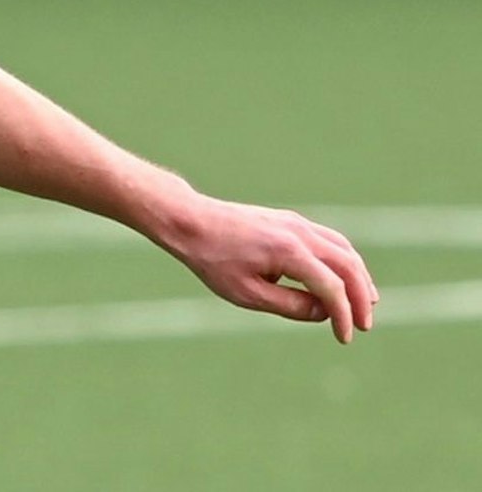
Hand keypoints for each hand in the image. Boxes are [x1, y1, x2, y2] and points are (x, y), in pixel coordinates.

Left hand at [163, 195, 377, 343]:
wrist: (191, 222)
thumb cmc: (213, 261)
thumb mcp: (247, 294)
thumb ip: (290, 305)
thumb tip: (325, 313)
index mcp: (289, 252)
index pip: (331, 287)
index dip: (343, 315)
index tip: (344, 338)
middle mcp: (299, 233)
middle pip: (348, 265)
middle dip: (360, 297)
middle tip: (365, 325)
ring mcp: (297, 223)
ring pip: (343, 249)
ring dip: (359, 276)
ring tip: (366, 303)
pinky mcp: (291, 221)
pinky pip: (330, 240)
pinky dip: (344, 260)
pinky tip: (344, 278)